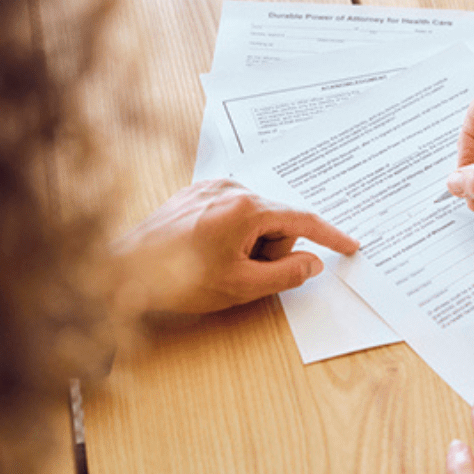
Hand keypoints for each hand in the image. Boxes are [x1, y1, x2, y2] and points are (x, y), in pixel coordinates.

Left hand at [110, 179, 357, 314]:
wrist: (122, 272)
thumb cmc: (178, 280)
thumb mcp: (242, 286)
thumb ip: (286, 274)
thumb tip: (312, 263)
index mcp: (247, 208)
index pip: (303, 220)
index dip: (330, 237)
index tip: (350, 246)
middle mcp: (231, 188)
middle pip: (277, 220)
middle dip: (271, 249)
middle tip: (243, 273)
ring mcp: (211, 187)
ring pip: (255, 218)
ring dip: (249, 244)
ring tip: (218, 264)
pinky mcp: (195, 193)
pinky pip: (232, 213)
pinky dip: (232, 235)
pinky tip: (208, 253)